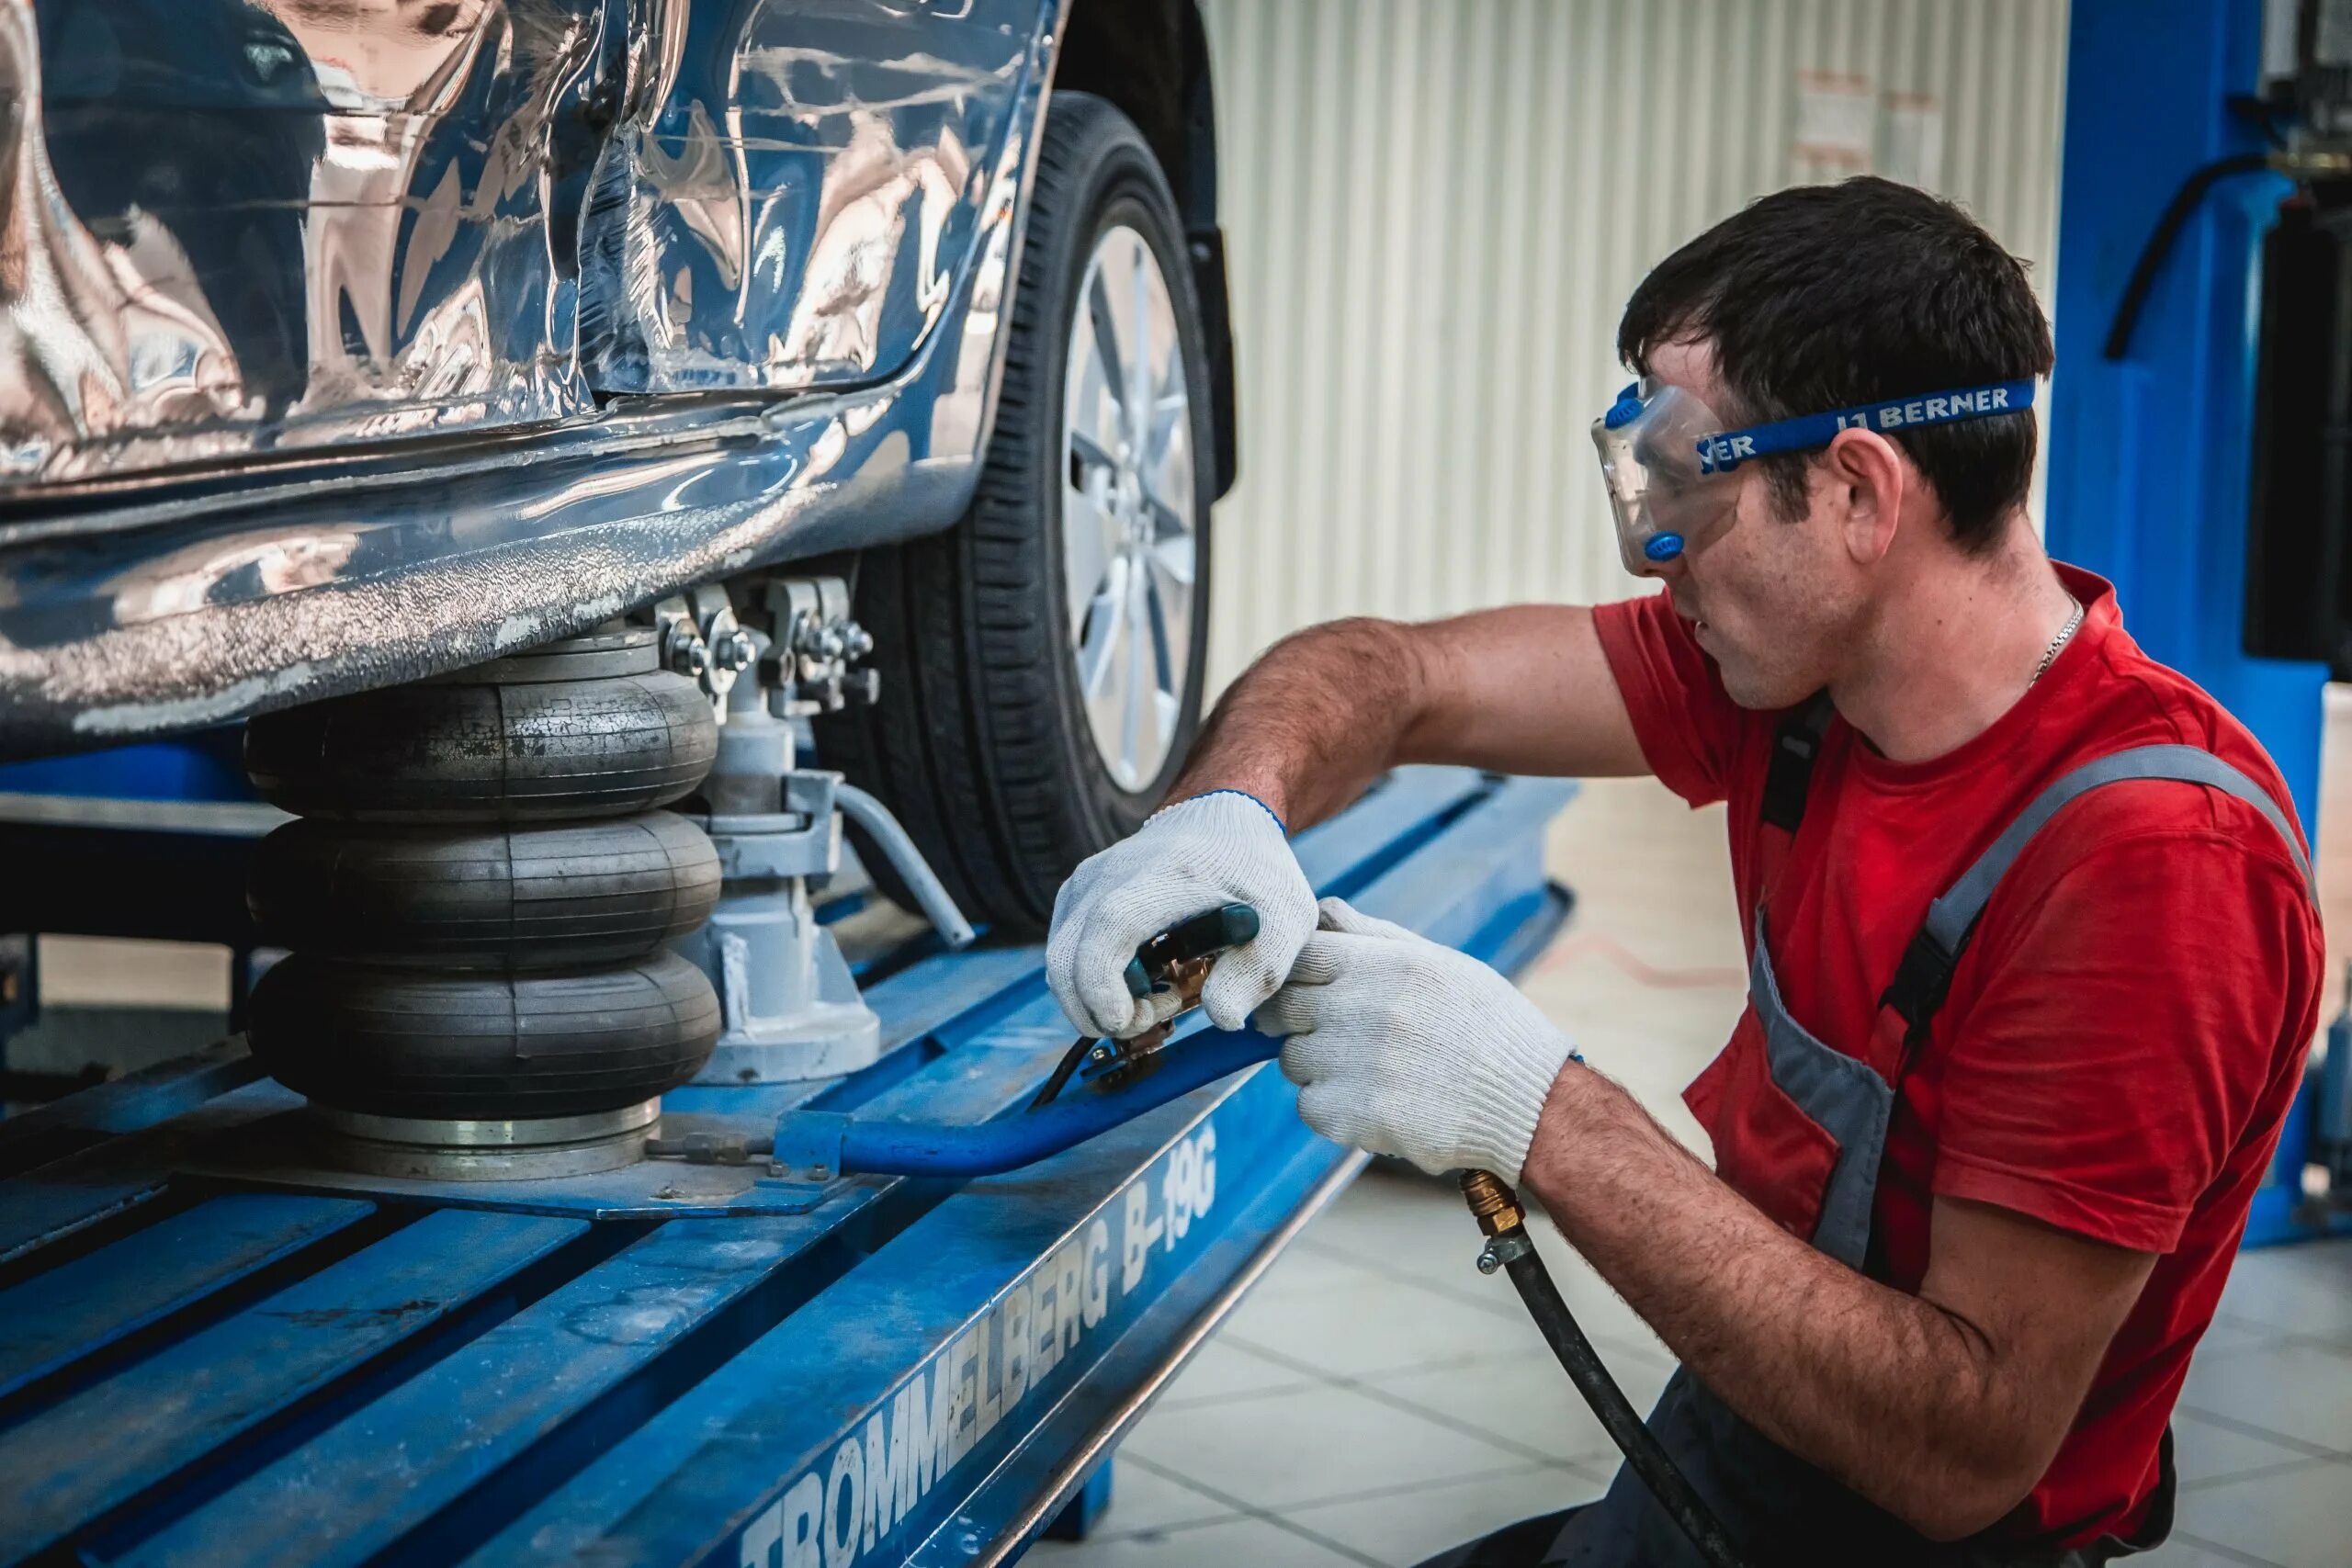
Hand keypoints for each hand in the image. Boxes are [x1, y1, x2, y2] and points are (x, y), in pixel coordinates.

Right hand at [1047, 791, 1317, 1038]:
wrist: (1224, 818)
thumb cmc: (1255, 869)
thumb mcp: (1285, 918)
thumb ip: (1260, 970)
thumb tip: (1223, 1018)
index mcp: (1162, 875)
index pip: (1109, 927)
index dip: (1102, 984)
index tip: (1124, 1020)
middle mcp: (1109, 874)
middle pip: (1066, 955)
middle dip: (1097, 1009)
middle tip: (1152, 1020)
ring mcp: (1086, 883)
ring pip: (1059, 960)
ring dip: (1094, 1000)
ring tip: (1156, 1000)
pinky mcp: (1077, 895)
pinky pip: (1065, 952)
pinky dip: (1089, 982)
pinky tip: (1140, 984)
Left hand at [1260, 898, 1578, 1184]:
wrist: (1529, 1100)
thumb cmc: (1488, 1025)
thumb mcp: (1438, 962)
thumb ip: (1373, 936)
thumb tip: (1323, 910)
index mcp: (1381, 964)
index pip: (1300, 957)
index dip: (1300, 977)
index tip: (1313, 993)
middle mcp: (1361, 1007)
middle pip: (1284, 1009)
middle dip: (1302, 1022)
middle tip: (1343, 1037)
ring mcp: (1353, 1063)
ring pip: (1293, 1060)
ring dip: (1319, 1067)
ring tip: (1371, 1072)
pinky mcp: (1354, 1114)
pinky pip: (1310, 1105)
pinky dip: (1333, 1108)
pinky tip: (1375, 1102)